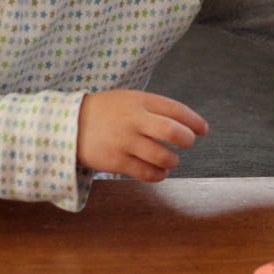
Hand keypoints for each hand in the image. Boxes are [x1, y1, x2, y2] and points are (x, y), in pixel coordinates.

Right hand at [77, 90, 208, 181]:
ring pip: (162, 156)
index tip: (203, 129)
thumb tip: (185, 123)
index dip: (194, 121)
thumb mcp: (129, 99)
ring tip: (171, 160)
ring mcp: (125, 142)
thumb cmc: (106, 111)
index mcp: (139, 101)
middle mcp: (134, 120)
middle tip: (187, 143)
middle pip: (172, 132)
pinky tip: (160, 172)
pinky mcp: (116, 161)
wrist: (69, 125)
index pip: (175, 109)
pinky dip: (159, 174)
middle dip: (187, 139)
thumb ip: (154, 108)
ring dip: (173, 160)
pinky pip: (146, 172)